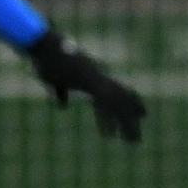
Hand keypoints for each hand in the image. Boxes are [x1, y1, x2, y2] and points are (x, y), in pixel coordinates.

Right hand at [25, 28, 146, 143]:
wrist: (44, 45)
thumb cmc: (47, 60)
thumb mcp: (55, 80)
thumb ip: (62, 92)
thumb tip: (63, 105)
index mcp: (95, 75)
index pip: (119, 92)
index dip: (132, 103)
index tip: (143, 115)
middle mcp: (100, 77)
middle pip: (121, 102)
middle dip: (130, 121)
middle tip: (136, 140)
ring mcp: (97, 80)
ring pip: (117, 106)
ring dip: (125, 125)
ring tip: (131, 142)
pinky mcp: (89, 83)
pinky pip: (102, 106)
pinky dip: (107, 122)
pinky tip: (110, 136)